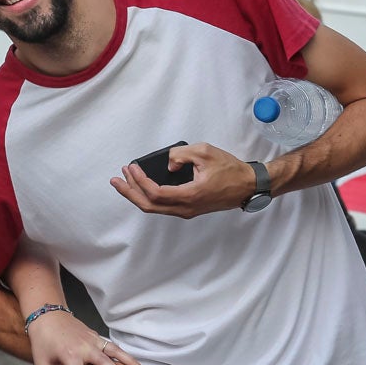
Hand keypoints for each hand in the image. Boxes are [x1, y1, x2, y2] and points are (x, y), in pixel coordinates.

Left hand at [26, 310, 146, 364]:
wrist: (47, 317)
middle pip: (104, 364)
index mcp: (70, 356)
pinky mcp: (97, 337)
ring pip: (115, 353)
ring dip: (130, 363)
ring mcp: (93, 341)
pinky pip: (113, 347)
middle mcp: (85, 348)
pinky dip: (125, 355)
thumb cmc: (43, 344)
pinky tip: (136, 364)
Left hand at [111, 143, 257, 218]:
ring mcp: (187, 211)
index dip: (139, 181)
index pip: (155, 193)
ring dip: (138, 194)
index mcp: (189, 196)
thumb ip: (181, 154)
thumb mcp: (205, 153)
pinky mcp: (189, 209)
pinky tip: (142, 186)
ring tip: (125, 181)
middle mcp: (185, 208)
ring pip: (154, 208)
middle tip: (117, 180)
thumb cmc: (231, 170)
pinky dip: (149, 196)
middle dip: (130, 192)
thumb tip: (167, 163)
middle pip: (148, 206)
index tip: (132, 168)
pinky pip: (163, 206)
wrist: (249, 186)